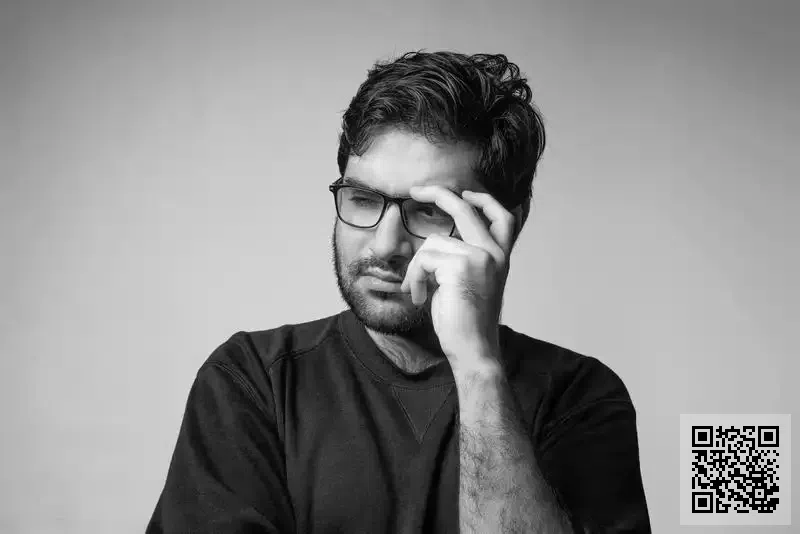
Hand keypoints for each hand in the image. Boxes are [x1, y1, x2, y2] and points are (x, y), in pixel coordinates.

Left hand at [399, 185, 515, 372]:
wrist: (473, 349)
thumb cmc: (465, 322)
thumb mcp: (469, 283)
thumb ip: (463, 259)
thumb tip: (438, 241)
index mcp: (501, 257)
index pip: (503, 217)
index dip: (485, 200)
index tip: (466, 192)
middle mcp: (495, 253)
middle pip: (466, 208)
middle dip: (438, 194)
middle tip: (415, 190)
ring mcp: (481, 256)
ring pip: (432, 242)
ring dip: (417, 267)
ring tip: (419, 290)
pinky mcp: (462, 264)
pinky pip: (424, 258)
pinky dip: (415, 277)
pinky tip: (419, 296)